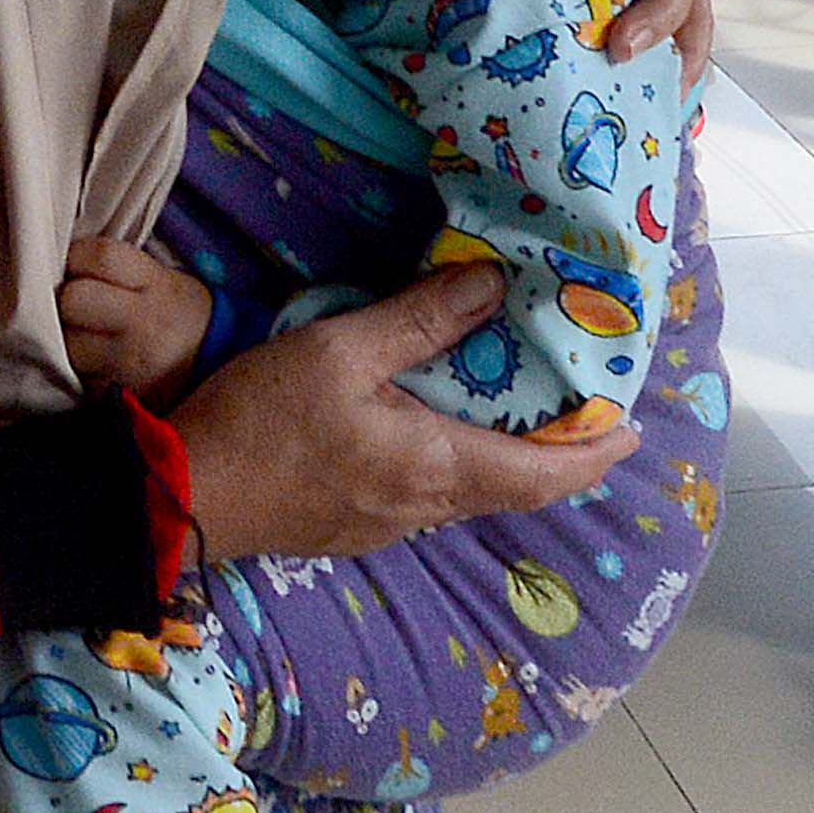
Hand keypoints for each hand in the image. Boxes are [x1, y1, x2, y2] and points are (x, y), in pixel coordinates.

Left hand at [59, 232, 215, 404]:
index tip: (80, 265)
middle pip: (73, 299)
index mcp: (157, 285)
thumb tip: (64, 256)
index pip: (99, 256)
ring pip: (65, 344)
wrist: (210, 369)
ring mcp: (127, 365)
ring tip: (86, 337)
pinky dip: (77, 370)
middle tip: (77, 304)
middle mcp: (143, 324)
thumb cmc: (177, 314)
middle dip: (67, 300)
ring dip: (67, 340)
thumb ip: (118, 266)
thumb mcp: (164, 279)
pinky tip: (94, 363)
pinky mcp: (113, 397)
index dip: (78, 256)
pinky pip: (73, 378)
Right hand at [174, 264, 636, 563]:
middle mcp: (424, 508)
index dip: (595, 454)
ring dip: (508, 456)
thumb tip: (493, 286)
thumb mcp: (339, 351)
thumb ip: (419, 320)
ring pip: (472, 492)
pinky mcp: (356, 526)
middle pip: (515, 487)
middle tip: (587, 407)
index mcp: (436, 468)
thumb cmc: (259, 423)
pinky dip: (460, 461)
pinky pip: (431, 495)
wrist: (180, 498)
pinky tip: (441, 427)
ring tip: (523, 407)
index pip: (543, 475)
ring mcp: (389, 525)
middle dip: (560, 451)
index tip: (633, 430)